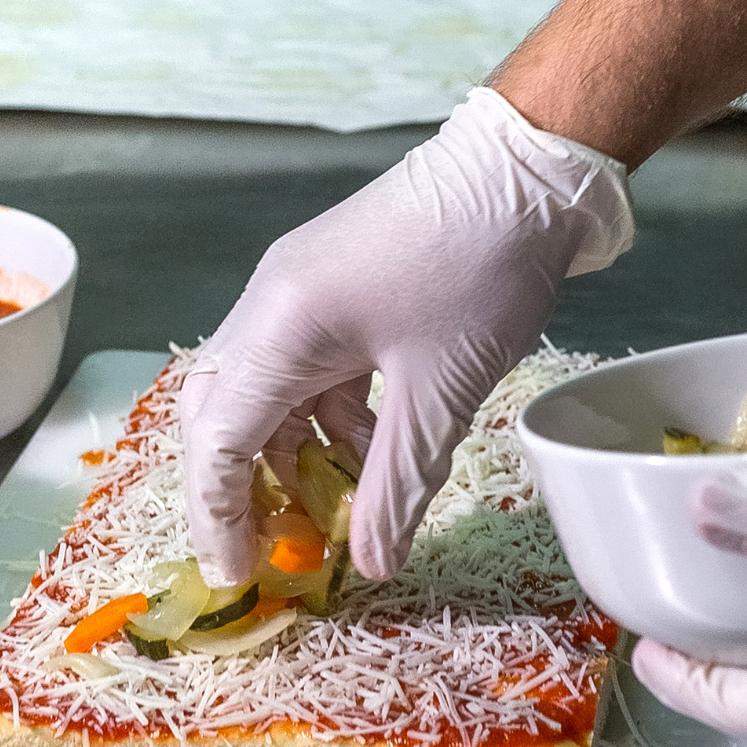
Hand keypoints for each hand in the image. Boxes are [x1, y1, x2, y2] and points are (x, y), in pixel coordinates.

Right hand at [180, 88, 632, 585]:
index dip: (220, 516)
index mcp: (280, 327)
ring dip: (291, 459)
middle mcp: (271, 306)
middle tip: (269, 554)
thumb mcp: (442, 395)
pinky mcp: (333, 289)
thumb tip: (373, 564)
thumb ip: (398, 486)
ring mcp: (299, 293)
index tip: (241, 577)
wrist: (530, 169)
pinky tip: (372, 459)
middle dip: (239, 491)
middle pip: (222, 415)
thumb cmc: (482, 270)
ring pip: (267, 396)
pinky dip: (329, 424)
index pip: (216, 441)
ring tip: (333, 518)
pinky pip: (308, 372)